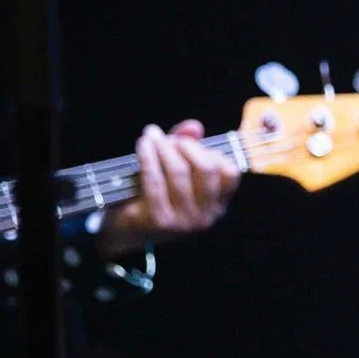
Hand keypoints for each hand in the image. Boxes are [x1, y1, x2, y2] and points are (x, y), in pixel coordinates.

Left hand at [101, 120, 241, 256]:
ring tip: (151, 139)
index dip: (213, 152)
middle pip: (206, 168)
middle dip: (187, 146)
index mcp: (217, 205)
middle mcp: (205, 216)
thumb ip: (188, 147)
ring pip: (179, 171)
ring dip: (163, 147)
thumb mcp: (178, 173)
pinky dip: (148, 156)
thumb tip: (194, 126)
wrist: (128, 231)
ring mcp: (183, 221)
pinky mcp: (158, 220)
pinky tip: (143, 145)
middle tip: (170, 141)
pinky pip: (154, 179)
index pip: (230, 173)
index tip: (193, 145)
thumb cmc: (157, 196)